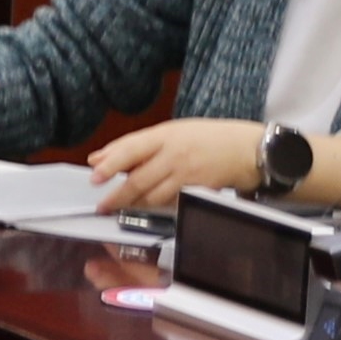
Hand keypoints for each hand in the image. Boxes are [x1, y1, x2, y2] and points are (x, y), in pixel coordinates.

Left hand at [86, 118, 276, 214]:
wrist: (246, 149)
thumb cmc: (206, 138)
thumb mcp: (169, 132)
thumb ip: (133, 145)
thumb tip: (97, 158)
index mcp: (165, 135)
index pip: (131, 149)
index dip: (110, 164)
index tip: (94, 177)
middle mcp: (174, 154)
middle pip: (139, 178)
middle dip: (118, 195)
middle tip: (102, 204)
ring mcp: (186, 174)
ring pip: (152, 195)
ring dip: (134, 204)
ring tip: (120, 207)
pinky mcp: (196, 191)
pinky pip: (170, 203)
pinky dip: (156, 206)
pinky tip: (147, 206)